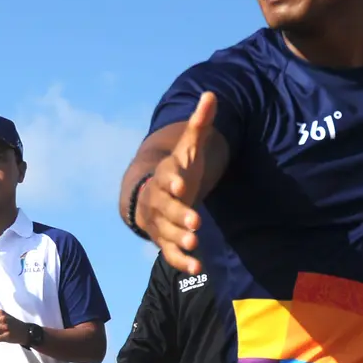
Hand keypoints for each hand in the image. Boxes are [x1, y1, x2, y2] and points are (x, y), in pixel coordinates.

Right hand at [135, 92, 217, 274]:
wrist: (151, 195)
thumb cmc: (178, 170)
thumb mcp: (189, 148)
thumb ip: (200, 125)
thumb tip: (211, 95)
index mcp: (166, 177)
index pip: (167, 178)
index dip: (173, 181)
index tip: (182, 185)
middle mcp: (159, 200)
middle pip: (165, 209)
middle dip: (179, 215)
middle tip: (196, 222)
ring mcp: (160, 222)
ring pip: (166, 232)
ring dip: (180, 239)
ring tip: (195, 244)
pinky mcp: (164, 240)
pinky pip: (170, 253)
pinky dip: (181, 261)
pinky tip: (197, 267)